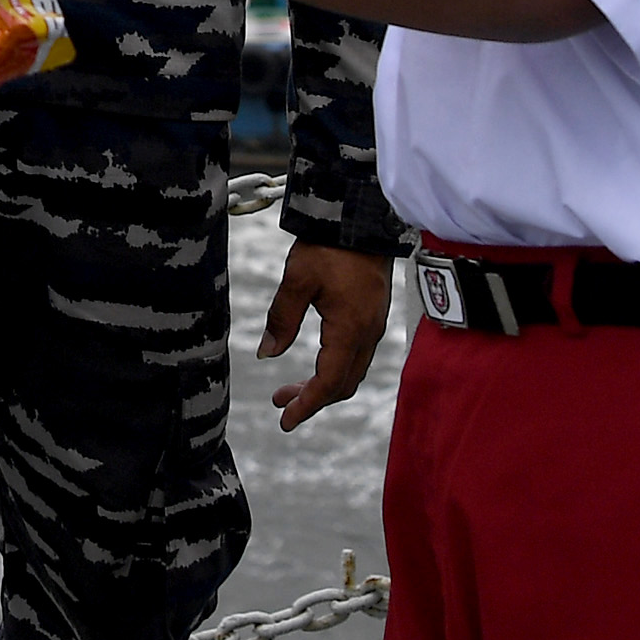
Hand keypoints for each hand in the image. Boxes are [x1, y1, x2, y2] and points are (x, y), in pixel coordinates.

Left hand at [259, 243, 390, 431]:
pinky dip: (334, 370)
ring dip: (323, 386)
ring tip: (288, 389)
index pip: (329, 382)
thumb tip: (266, 354)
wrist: (359, 220)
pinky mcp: (372, 317)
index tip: (285, 419)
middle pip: (343, 384)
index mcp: (350, 329)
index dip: (307, 404)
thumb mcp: (296, 280)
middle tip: (279, 403)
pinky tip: (315, 365)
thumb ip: (282, 318)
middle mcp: (367, 334)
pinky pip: (356, 357)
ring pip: (351, 372)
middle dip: (312, 399)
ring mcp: (373, 326)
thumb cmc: (328, 247)